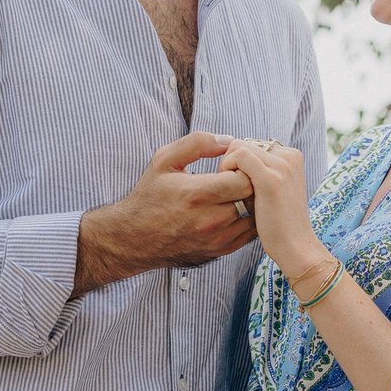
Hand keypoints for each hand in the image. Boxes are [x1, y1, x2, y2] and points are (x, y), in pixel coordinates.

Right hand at [72, 132, 256, 295]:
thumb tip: (228, 140)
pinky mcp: (221, 251)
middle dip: (250, 183)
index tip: (232, 165)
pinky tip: (235, 209)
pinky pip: (250, 234)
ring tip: (236, 193)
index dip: (243, 168)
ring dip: (251, 202)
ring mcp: (217, 239)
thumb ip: (197, 143)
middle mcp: (210, 220)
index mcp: (196, 194)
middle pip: (253, 198)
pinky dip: (248, 219)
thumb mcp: (164, 160)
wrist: (135, 238)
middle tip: (237, 177)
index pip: (244, 180)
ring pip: (255, 217)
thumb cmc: (149, 196)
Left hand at [218, 138, 322, 277]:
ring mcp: (282, 166)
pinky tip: (232, 191)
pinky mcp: (270, 179)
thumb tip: (237, 155)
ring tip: (234, 191)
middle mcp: (289, 156)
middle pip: (243, 143)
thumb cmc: (279, 223)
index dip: (238, 162)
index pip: (252, 144)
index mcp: (292, 156)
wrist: (296, 246)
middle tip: (233, 189)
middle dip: (231, 163)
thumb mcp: (276, 189)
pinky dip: (228, 170)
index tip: (240, 184)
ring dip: (227, 167)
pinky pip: (238, 157)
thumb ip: (263, 170)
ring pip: (238, 147)